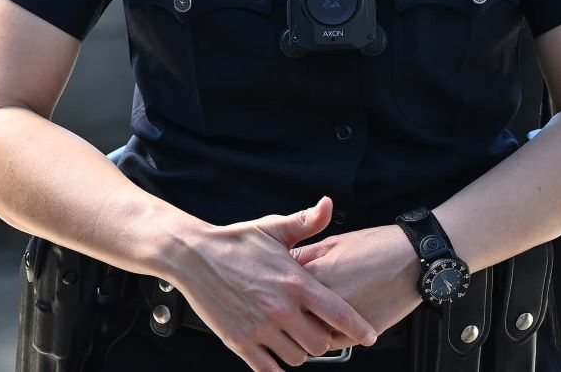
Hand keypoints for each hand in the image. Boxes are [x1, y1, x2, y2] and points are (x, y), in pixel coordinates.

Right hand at [168, 196, 377, 371]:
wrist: (191, 255)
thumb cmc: (234, 242)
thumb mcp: (272, 228)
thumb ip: (305, 223)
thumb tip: (327, 205)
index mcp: (295, 282)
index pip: (340, 315)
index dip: (359, 329)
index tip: (369, 336)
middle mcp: (282, 309)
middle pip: (321, 344)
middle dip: (321, 338)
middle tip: (313, 329)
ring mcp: (261, 328)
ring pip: (298, 358)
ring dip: (298, 350)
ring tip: (291, 336)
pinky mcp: (240, 342)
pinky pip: (269, 369)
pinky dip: (275, 366)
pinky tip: (274, 354)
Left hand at [290, 224, 423, 336]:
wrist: (413, 259)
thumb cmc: (377, 246)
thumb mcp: (333, 242)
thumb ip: (306, 255)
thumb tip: (286, 262)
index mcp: (317, 274)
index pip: (282, 288)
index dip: (279, 286)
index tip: (278, 285)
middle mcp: (327, 301)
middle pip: (293, 313)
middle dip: (289, 310)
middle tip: (287, 305)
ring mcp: (344, 321)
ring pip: (310, 333)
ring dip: (305, 328)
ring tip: (305, 318)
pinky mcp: (360, 334)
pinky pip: (332, 344)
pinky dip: (325, 338)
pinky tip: (326, 326)